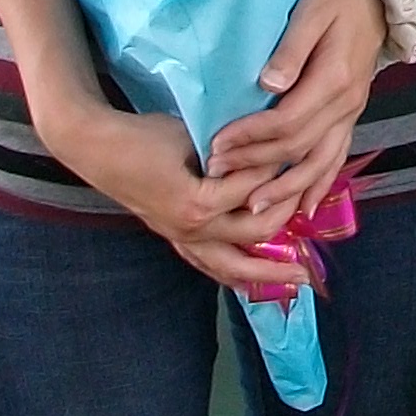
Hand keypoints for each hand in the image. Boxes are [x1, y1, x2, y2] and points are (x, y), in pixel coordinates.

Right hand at [51, 104, 302, 291]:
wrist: (98, 149)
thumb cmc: (143, 136)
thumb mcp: (191, 134)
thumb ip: (229, 149)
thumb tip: (268, 149)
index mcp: (199, 203)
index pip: (254, 194)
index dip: (277, 175)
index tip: (297, 162)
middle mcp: (193, 229)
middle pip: (253, 238)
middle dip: (288, 232)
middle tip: (317, 226)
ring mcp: (181, 237)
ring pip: (230, 266)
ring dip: (266, 274)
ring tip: (298, 281)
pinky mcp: (173, 236)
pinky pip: (207, 264)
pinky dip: (233, 274)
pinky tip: (251, 280)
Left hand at [207, 0, 386, 229]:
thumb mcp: (310, 13)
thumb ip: (290, 50)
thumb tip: (268, 84)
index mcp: (334, 79)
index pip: (287, 121)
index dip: (250, 136)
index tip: (217, 143)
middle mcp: (346, 104)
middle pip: (298, 147)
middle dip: (256, 164)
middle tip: (219, 174)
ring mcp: (351, 113)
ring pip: (320, 162)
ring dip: (287, 188)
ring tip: (255, 208)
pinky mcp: (350, 116)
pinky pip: (336, 158)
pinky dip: (319, 184)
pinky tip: (304, 207)